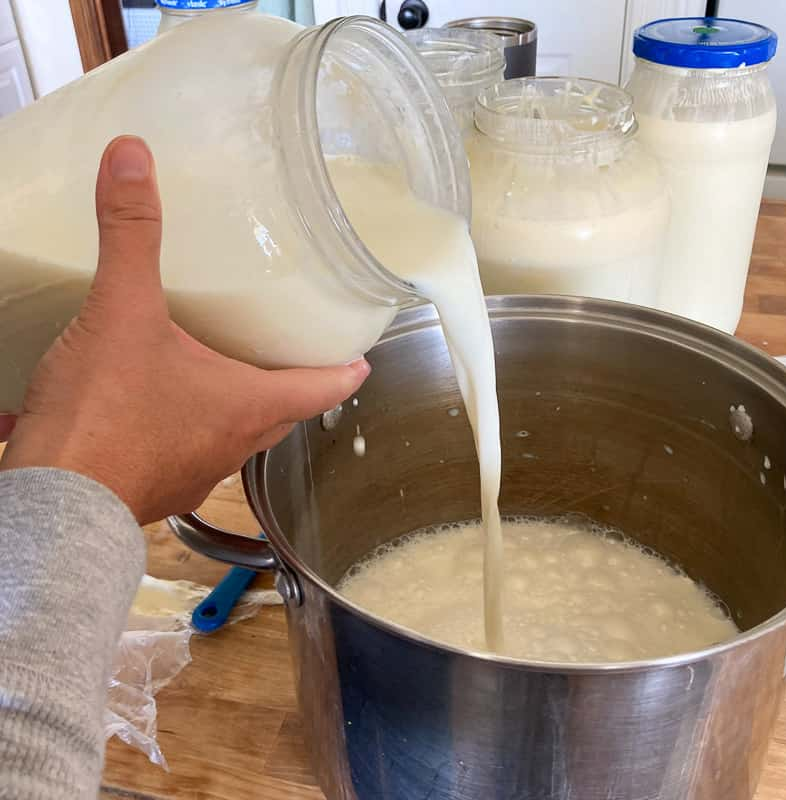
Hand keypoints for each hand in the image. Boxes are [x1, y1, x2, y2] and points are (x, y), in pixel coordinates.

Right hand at [0, 136, 369, 523]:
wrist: (56, 501)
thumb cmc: (102, 418)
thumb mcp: (122, 312)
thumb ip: (132, 235)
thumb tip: (133, 159)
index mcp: (248, 406)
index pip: (322, 389)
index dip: (346, 372)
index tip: (363, 361)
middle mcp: (233, 446)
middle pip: (284, 414)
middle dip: (295, 386)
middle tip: (296, 357)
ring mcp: (196, 472)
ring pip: (239, 437)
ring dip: (242, 408)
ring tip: (230, 374)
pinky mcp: (157, 485)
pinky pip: (190, 454)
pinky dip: (189, 429)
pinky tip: (162, 407)